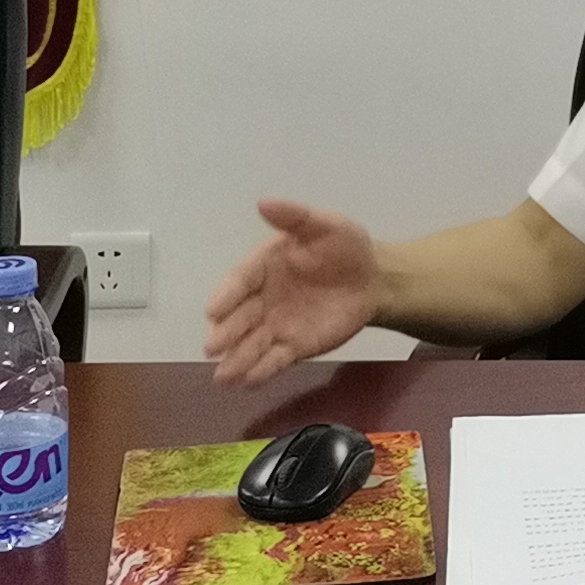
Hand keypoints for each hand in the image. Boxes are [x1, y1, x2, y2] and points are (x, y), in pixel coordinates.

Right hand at [203, 197, 383, 386]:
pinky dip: (262, 371)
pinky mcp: (295, 346)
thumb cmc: (345, 248)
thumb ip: (296, 216)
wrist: (373, 279)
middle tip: (212, 348)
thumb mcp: (325, 225)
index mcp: (265, 266)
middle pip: (240, 317)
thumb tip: (264, 203)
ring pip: (252, 343)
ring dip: (236, 360)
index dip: (226, 295)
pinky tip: (248, 382)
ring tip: (223, 377)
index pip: (240, 281)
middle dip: (226, 333)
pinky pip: (275, 359)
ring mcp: (277, 324)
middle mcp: (264, 298)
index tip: (212, 311)